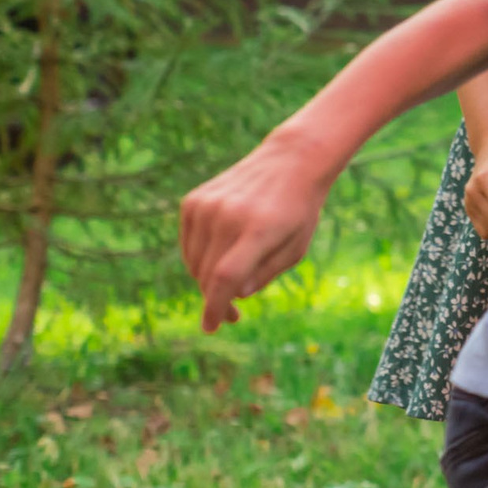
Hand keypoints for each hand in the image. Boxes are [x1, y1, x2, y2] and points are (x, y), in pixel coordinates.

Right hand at [180, 128, 339, 331]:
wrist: (291, 161)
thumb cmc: (299, 209)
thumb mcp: (296, 247)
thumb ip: (265, 274)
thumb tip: (234, 295)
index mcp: (258, 229)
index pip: (224, 278)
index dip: (215, 307)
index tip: (211, 326)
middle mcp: (227, 216)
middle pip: (207, 275)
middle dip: (216, 299)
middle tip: (231, 314)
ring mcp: (206, 206)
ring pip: (194, 262)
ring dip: (207, 280)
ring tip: (230, 284)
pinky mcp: (193, 201)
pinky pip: (188, 243)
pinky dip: (199, 257)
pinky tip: (220, 257)